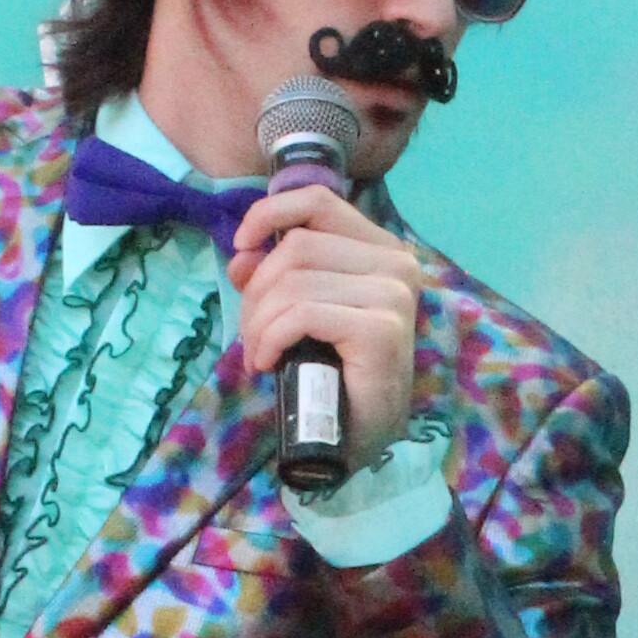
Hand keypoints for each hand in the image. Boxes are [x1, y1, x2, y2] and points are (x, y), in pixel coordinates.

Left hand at [232, 183, 419, 464]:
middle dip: (257, 292)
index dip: (270, 214)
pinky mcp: (381, 328)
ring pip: (294, 282)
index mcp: (381, 249)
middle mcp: (396, 263)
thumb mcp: (298, 314)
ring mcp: (393, 295)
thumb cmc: (334, 374)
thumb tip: (242, 254)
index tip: (241, 245)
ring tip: (259, 354)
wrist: (360, 436)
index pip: (317, 201)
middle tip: (250, 335)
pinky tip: (267, 364)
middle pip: (297, 247)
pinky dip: (271, 338)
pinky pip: (302, 314)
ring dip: (259, 322)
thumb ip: (273, 276)